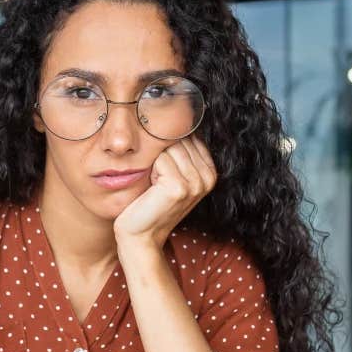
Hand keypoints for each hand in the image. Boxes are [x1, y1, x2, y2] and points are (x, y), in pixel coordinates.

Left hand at [113, 136, 217, 251]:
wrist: (140, 235)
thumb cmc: (150, 203)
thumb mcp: (172, 174)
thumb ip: (181, 151)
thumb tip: (177, 115)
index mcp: (211, 172)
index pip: (190, 135)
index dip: (170, 146)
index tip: (164, 171)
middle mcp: (208, 177)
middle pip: (180, 139)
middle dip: (162, 152)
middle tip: (157, 180)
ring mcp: (196, 183)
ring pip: (169, 147)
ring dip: (155, 161)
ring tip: (155, 184)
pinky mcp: (179, 188)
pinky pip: (159, 158)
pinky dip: (149, 169)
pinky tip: (151, 189)